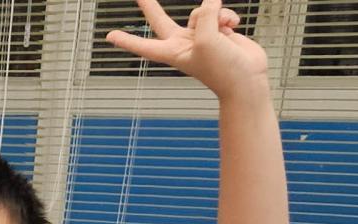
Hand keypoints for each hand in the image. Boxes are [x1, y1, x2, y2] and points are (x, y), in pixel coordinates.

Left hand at [106, 1, 266, 97]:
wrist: (247, 80)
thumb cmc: (223, 69)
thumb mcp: (208, 38)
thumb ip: (206, 14)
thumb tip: (212, 1)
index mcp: (173, 52)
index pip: (143, 45)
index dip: (127, 40)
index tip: (110, 37)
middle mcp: (184, 43)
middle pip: (161, 21)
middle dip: (151, 7)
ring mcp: (202, 37)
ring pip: (202, 11)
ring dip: (216, 14)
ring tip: (225, 29)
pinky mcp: (219, 32)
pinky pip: (220, 13)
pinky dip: (228, 16)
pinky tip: (234, 25)